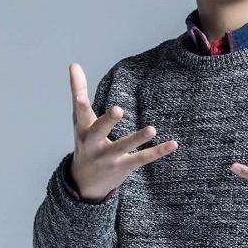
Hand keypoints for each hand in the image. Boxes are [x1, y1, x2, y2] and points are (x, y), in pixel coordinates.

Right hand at [68, 63, 178, 201]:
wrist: (84, 184)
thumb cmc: (85, 142)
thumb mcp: (80, 119)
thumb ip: (78, 91)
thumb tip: (73, 63)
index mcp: (83, 129)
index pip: (80, 112)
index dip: (79, 101)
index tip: (79, 94)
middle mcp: (93, 144)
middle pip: (99, 131)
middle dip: (108, 121)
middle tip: (118, 109)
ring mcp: (109, 157)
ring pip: (123, 147)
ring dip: (137, 139)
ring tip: (152, 128)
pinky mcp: (124, 167)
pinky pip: (143, 158)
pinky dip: (158, 151)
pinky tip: (173, 144)